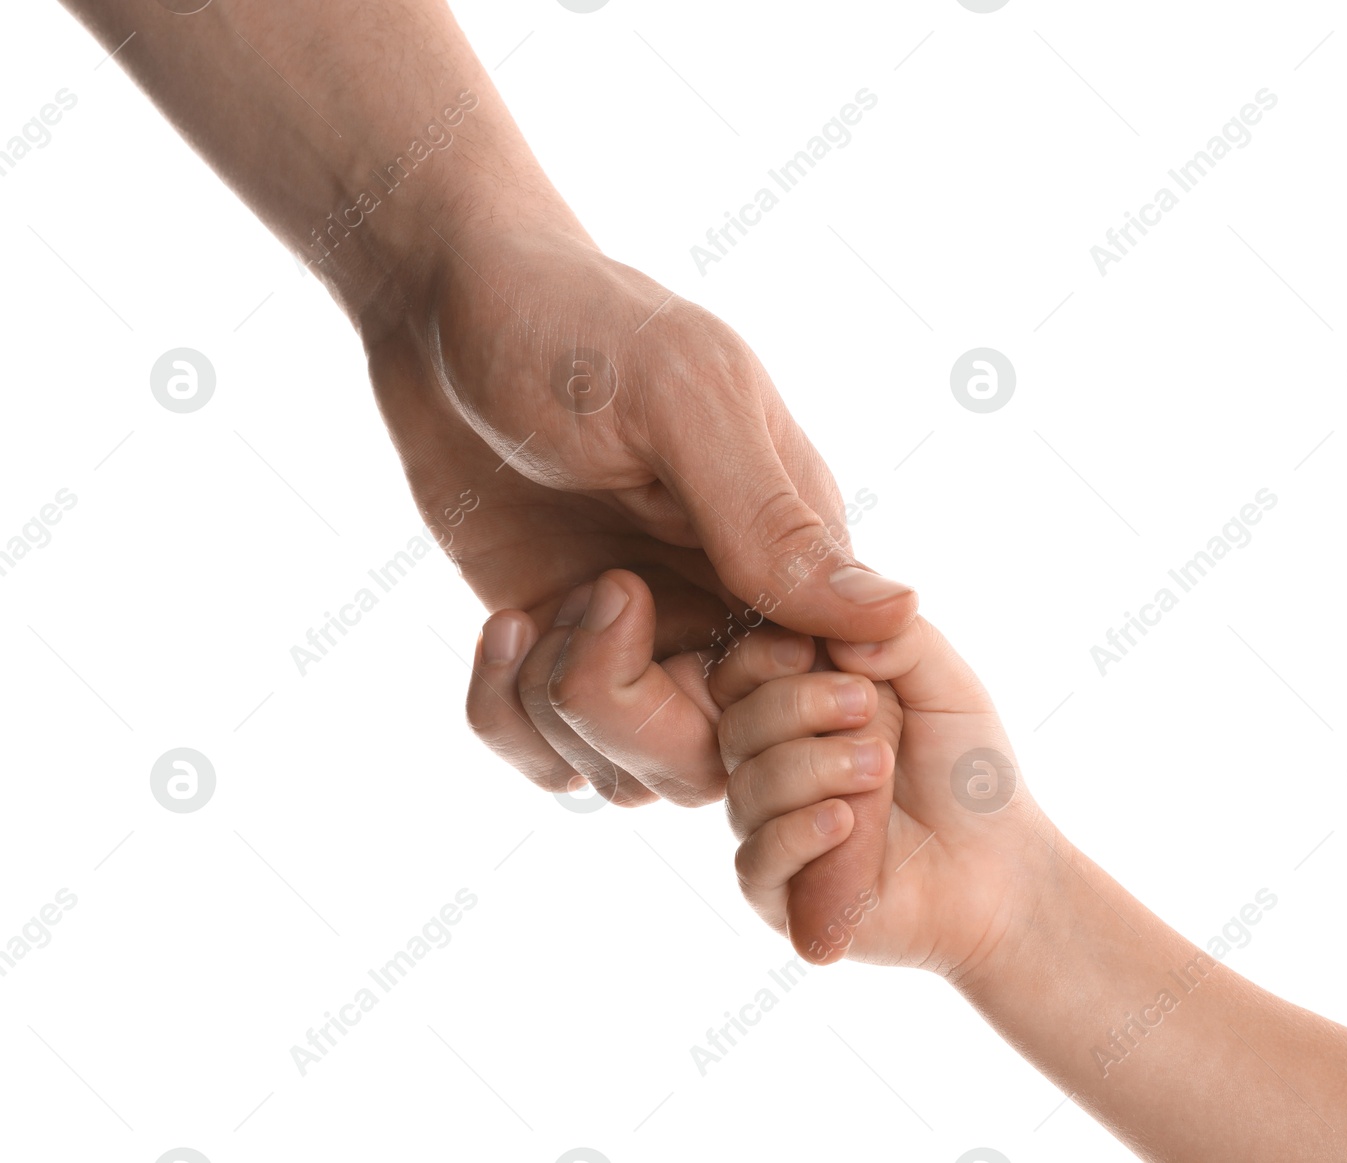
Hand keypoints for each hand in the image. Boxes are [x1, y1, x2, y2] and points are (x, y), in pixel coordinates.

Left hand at [364, 225, 917, 805]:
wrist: (447, 306)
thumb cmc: (575, 326)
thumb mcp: (683, 405)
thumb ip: (774, 520)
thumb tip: (898, 615)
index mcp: (787, 552)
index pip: (820, 695)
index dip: (768, 724)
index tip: (690, 661)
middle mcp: (721, 609)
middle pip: (719, 758)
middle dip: (636, 718)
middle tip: (591, 599)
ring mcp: (639, 637)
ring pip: (633, 772)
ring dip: (564, 716)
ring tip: (533, 612)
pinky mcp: (560, 649)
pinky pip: (552, 752)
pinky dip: (511, 720)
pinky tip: (502, 630)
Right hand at [716, 616, 1050, 969]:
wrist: (1001, 866)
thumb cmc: (966, 770)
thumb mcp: (943, 681)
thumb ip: (894, 636)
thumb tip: (827, 629)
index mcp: (795, 708)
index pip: (738, 671)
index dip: (762, 655)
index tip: (812, 649)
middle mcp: (770, 764)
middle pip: (735, 724)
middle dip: (796, 705)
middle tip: (866, 705)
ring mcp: (770, 830)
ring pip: (746, 790)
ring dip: (812, 768)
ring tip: (880, 766)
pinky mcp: (780, 895)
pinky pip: (756, 860)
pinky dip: (798, 832)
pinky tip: (846, 820)